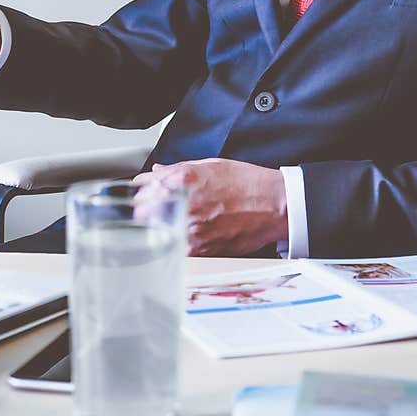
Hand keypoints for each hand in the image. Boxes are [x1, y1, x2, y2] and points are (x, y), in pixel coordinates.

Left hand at [134, 158, 288, 256]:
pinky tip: (183, 237)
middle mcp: (184, 205)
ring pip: (156, 234)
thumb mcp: (212, 165)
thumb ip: (179, 169)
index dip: (141, 191)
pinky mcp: (201, 250)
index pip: (143, 187)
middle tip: (150, 211)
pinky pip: (176, 249)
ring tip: (169, 224)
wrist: (275, 205)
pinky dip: (175, 244)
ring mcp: (192, 230)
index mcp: (184, 180)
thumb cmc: (249, 184)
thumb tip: (159, 172)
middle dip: (144, 211)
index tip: (143, 193)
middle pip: (142, 213)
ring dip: (157, 229)